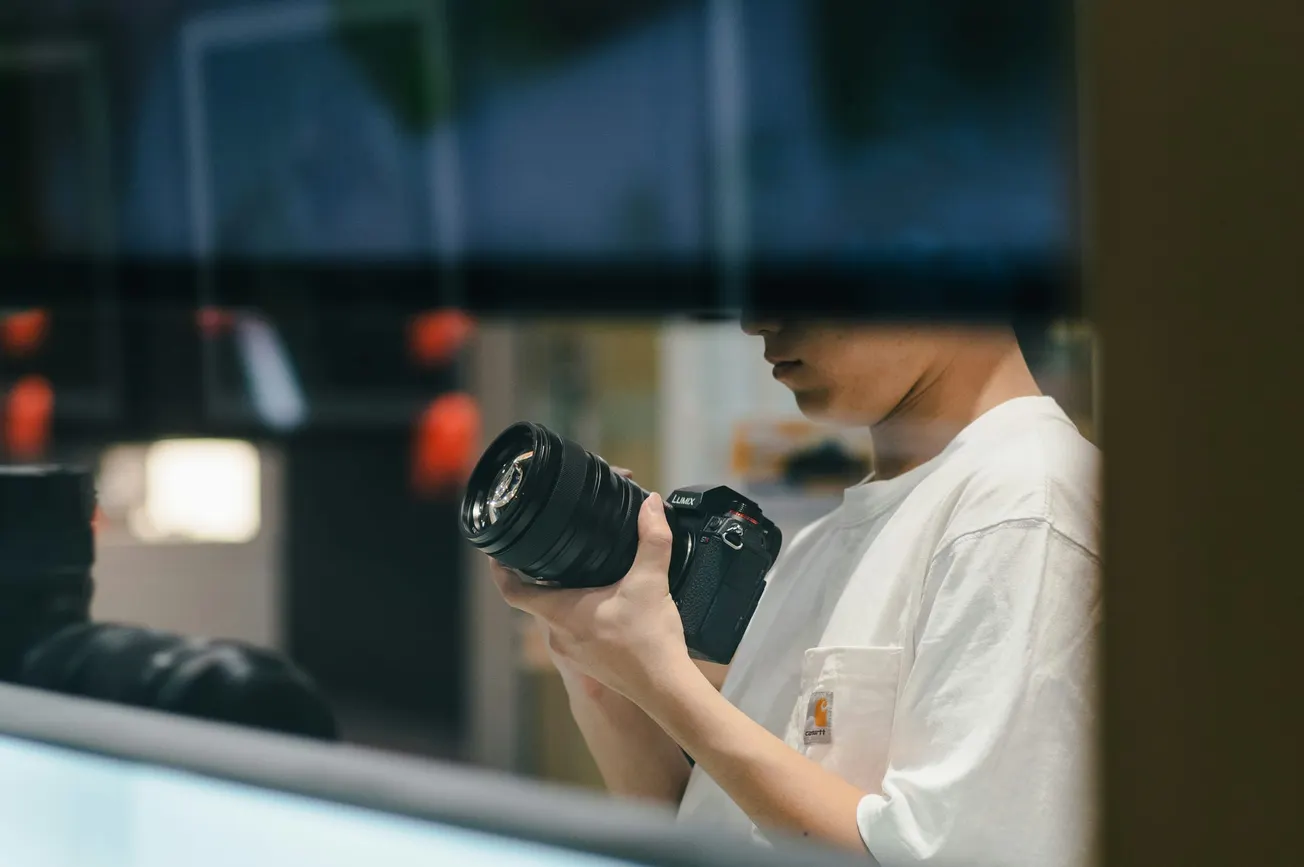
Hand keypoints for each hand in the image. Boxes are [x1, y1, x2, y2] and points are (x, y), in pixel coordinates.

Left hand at [490, 492, 692, 703]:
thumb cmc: (650, 643)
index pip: (511, 591)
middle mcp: (559, 634)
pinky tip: (603, 601)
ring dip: (564, 595)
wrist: (666, 688)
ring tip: (580, 571)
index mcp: (560, 612)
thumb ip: (652, 538)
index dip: (499, 570)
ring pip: (556, 615)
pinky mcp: (589, 661)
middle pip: (535, 599)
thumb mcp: (651, 581)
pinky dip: (580, 613)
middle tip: (552, 548)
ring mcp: (572, 652)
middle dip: (541, 574)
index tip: (496, 552)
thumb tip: (651, 504)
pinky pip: (573, 631)